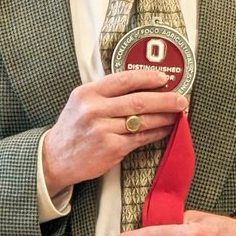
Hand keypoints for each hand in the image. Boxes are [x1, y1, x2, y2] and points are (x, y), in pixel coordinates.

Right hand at [41, 69, 184, 194]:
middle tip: (181, 98)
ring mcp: (103, 130)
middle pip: (139, 101)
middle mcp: (94, 110)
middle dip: (165, 99)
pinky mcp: (111, 148)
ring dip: (165, 117)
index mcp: (87, 93)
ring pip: (143, 120)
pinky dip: (157, 132)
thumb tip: (143, 85)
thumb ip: (106, 92)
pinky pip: (141, 137)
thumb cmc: (74, 128)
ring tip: (178, 113)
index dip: (148, 77)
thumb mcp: (81, 102)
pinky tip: (165, 129)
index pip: (124, 79)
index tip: (164, 78)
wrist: (55, 158)